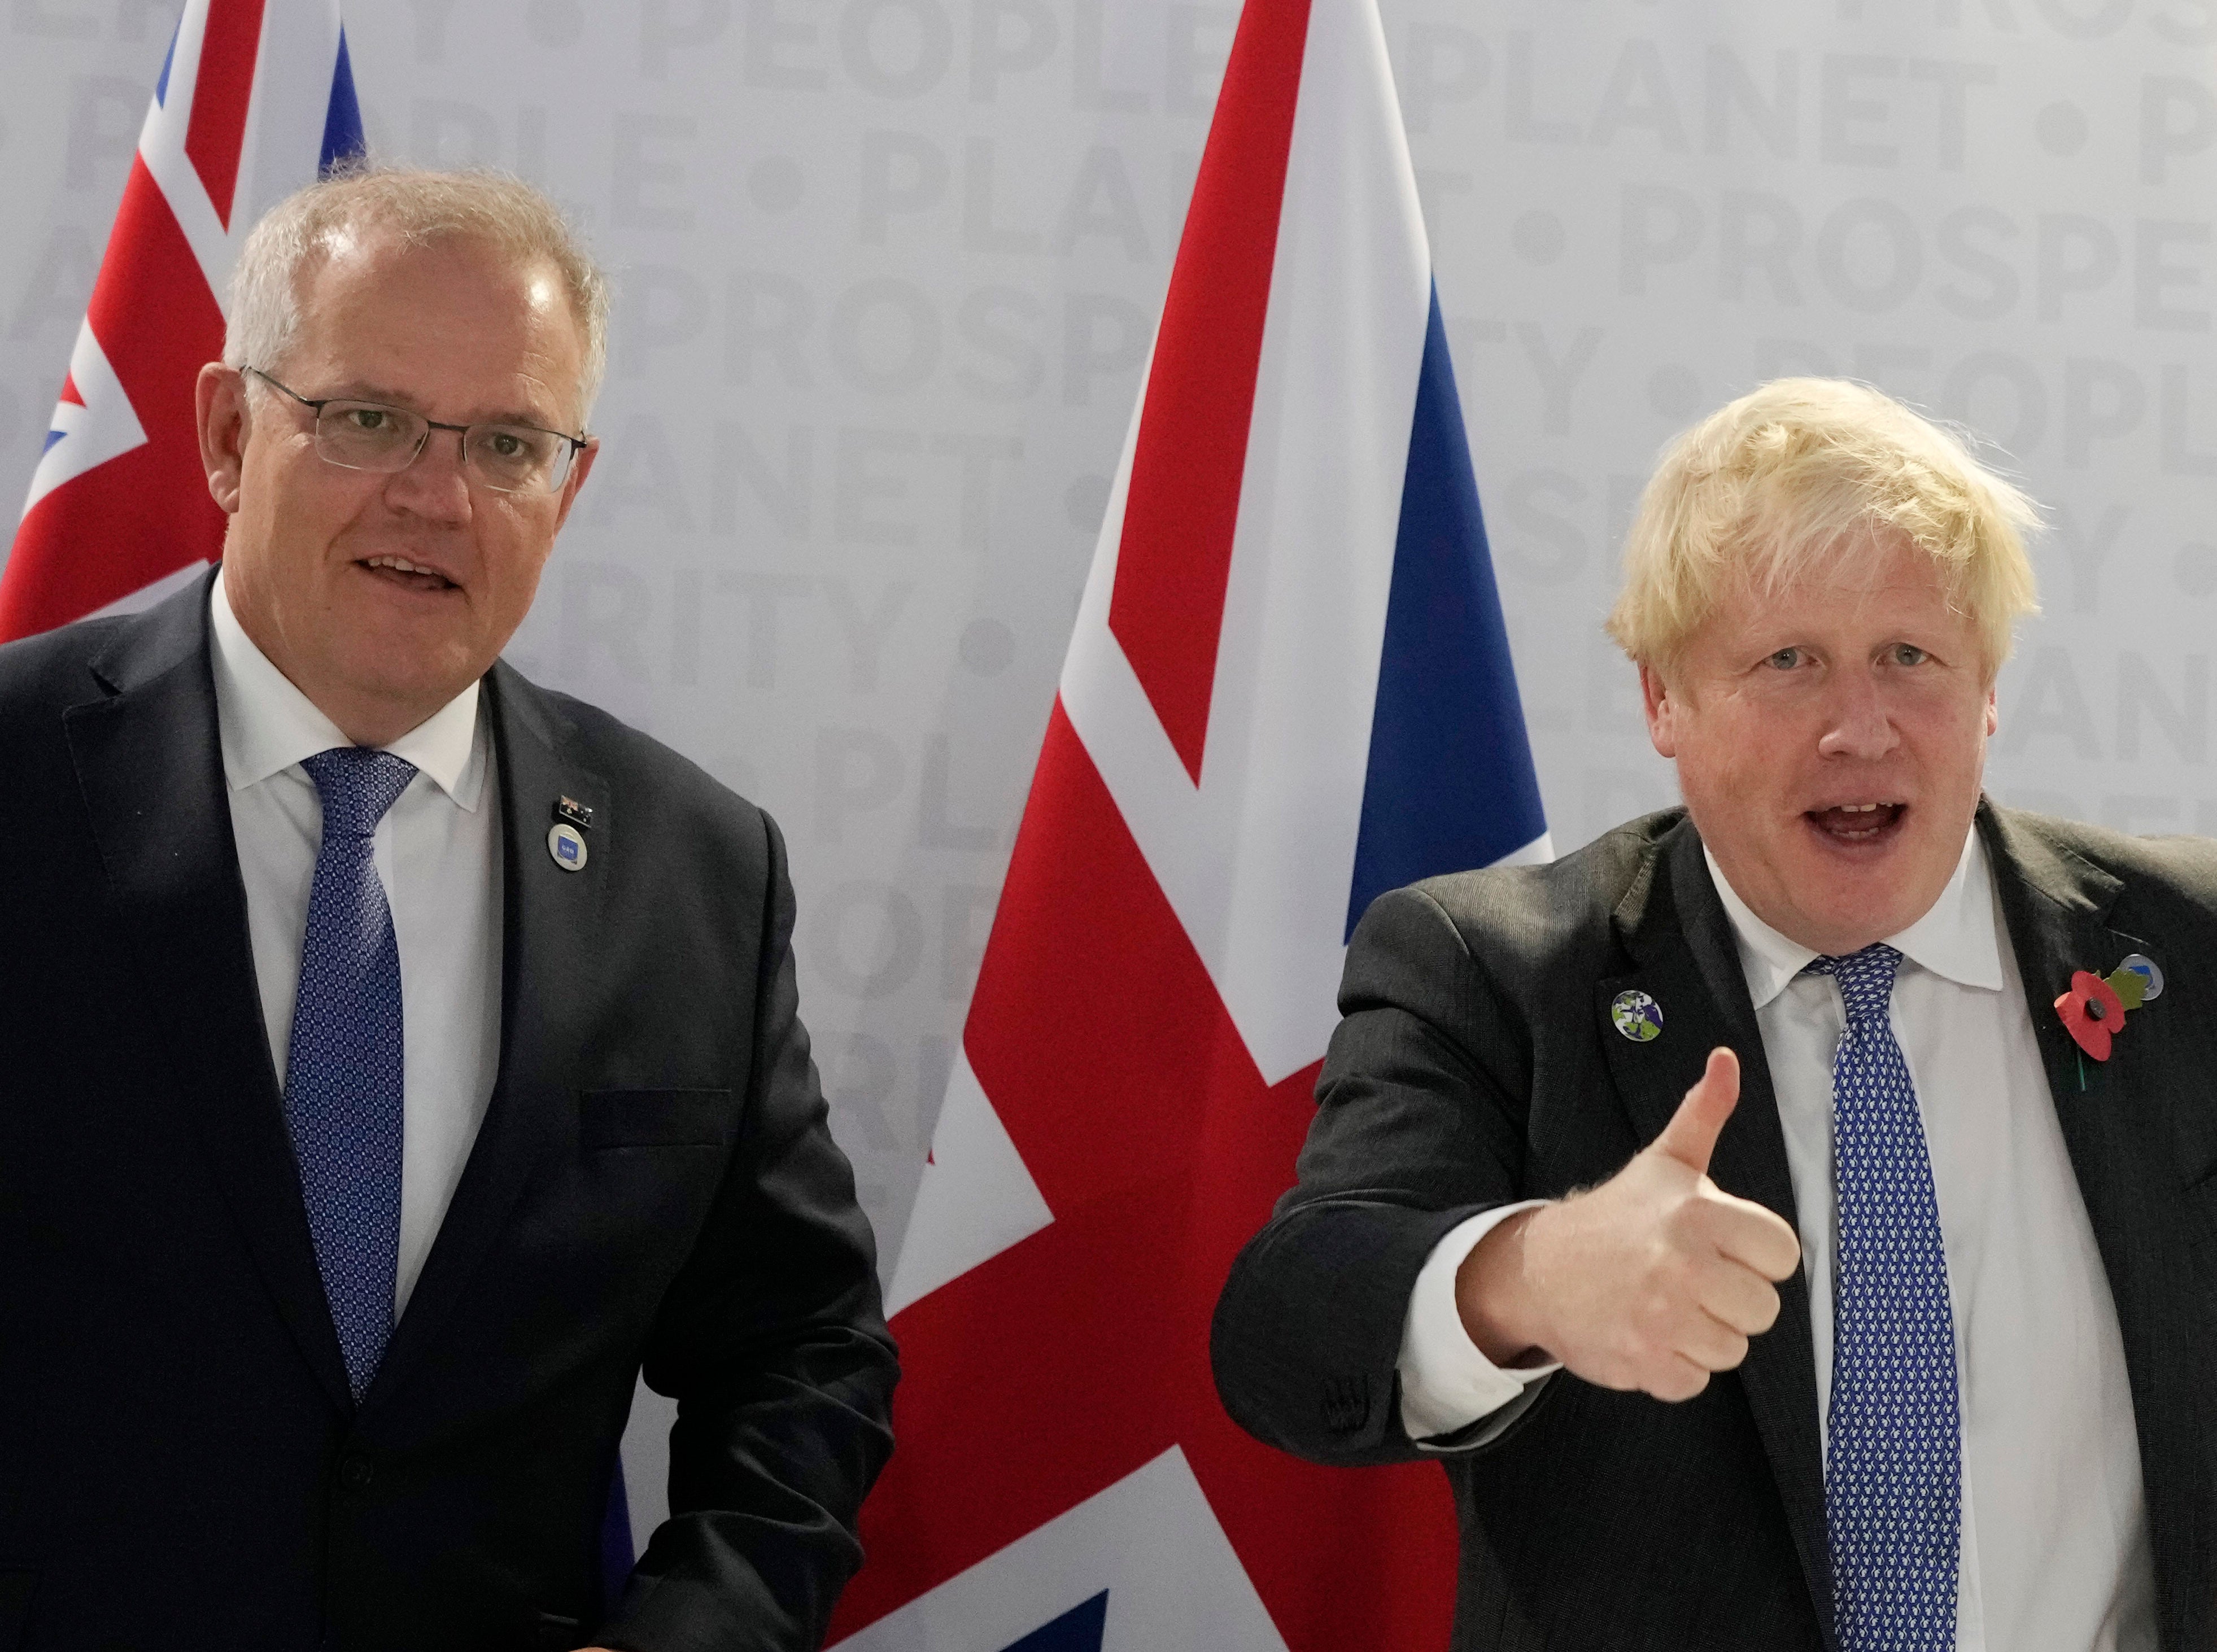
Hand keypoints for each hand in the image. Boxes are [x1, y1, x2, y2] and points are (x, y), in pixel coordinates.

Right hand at [1454, 1047, 1801, 1401]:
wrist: (1539, 1269)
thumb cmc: (1618, 1218)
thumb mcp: (1665, 1162)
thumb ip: (1704, 1113)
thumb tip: (1728, 1060)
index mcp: (1698, 1213)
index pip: (1782, 1255)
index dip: (1754, 1256)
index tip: (1719, 1248)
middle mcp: (1682, 1264)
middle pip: (1762, 1309)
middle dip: (1730, 1299)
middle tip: (1688, 1279)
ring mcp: (1662, 1316)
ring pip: (1733, 1349)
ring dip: (1704, 1335)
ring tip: (1668, 1306)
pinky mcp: (1643, 1361)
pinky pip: (1696, 1381)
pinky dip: (1675, 1366)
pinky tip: (1649, 1334)